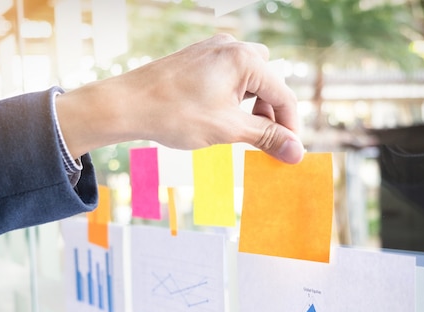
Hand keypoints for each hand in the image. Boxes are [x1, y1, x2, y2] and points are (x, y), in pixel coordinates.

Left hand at [56, 33, 303, 163]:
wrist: (126, 105)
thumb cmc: (175, 114)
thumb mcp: (227, 129)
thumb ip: (266, 137)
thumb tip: (296, 152)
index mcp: (244, 59)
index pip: (283, 95)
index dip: (290, 127)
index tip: (289, 152)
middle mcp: (231, 47)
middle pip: (269, 83)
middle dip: (270, 114)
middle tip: (263, 143)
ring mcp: (213, 50)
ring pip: (249, 80)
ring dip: (253, 106)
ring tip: (240, 132)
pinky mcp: (198, 59)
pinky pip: (229, 77)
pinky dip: (234, 98)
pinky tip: (222, 117)